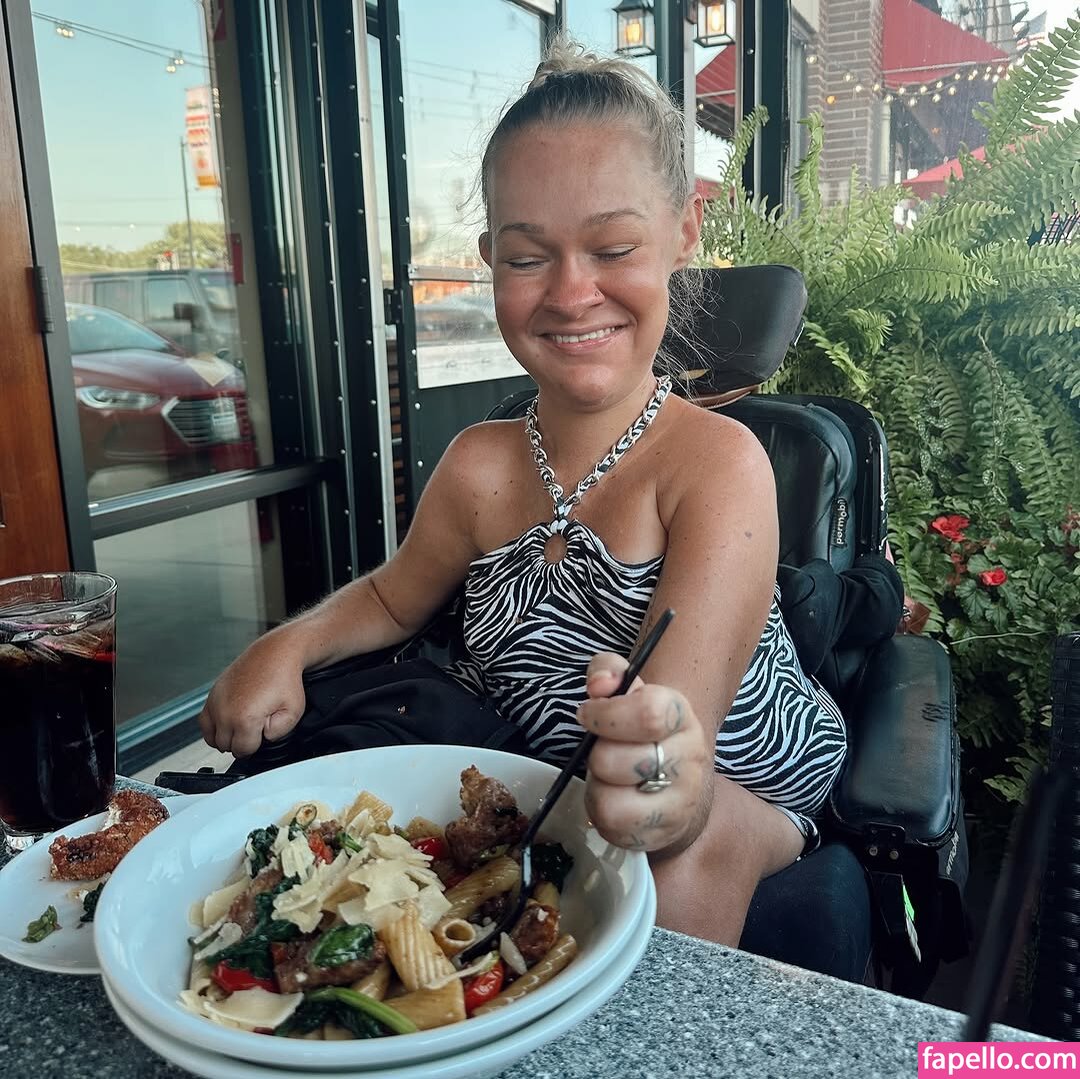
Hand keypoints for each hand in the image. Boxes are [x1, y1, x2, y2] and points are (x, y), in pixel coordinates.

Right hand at [197, 628, 307, 756]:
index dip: (256, 746)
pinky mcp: (212, 694)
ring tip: (242, 727)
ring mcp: (216, 702)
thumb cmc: (284, 679)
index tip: (263, 734)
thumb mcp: (293, 713)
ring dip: (226, 737)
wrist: (275, 653)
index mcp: (244, 719)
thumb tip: (263, 738)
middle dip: (242, 742)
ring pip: (212, 737)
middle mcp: (225, 712)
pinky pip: (204, 722)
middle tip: (256, 728)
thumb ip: (278, 734)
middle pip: (226, 746)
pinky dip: (214, 727)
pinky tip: (228, 723)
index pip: (243, 751)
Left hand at [576, 652, 710, 854]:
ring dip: (597, 789)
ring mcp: (680, 803)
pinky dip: (601, 815)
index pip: (648, 714)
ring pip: (612, 804)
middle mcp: (689, 760)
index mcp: (681, 717)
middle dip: (596, 755)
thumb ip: (609, 670)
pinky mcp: (663, 835)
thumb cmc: (642, 730)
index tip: (588, 714)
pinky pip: (613, 831)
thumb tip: (599, 685)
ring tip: (608, 779)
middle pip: (616, 761)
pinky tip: (614, 799)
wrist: (681, 780)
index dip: (606, 715)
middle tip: (604, 751)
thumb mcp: (629, 689)